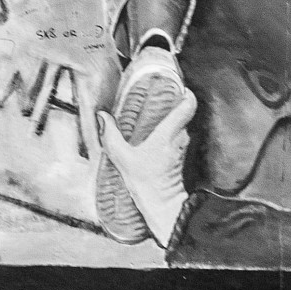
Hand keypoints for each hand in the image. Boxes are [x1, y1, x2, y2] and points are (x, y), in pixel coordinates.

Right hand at [95, 85, 197, 247]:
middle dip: (171, 103)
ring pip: (180, 124)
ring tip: (151, 117)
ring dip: (169, 119)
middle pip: (183, 112)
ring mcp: (182, 146)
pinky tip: (153, 136)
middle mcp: (180, 136)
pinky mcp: (181, 155)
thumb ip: (110, 134)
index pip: (188, 105)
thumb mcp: (121, 156)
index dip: (185, 92)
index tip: (175, 86)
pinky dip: (168, 132)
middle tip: (155, 99)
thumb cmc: (143, 180)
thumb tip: (102, 116)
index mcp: (168, 132)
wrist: (160, 203)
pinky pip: (177, 135)